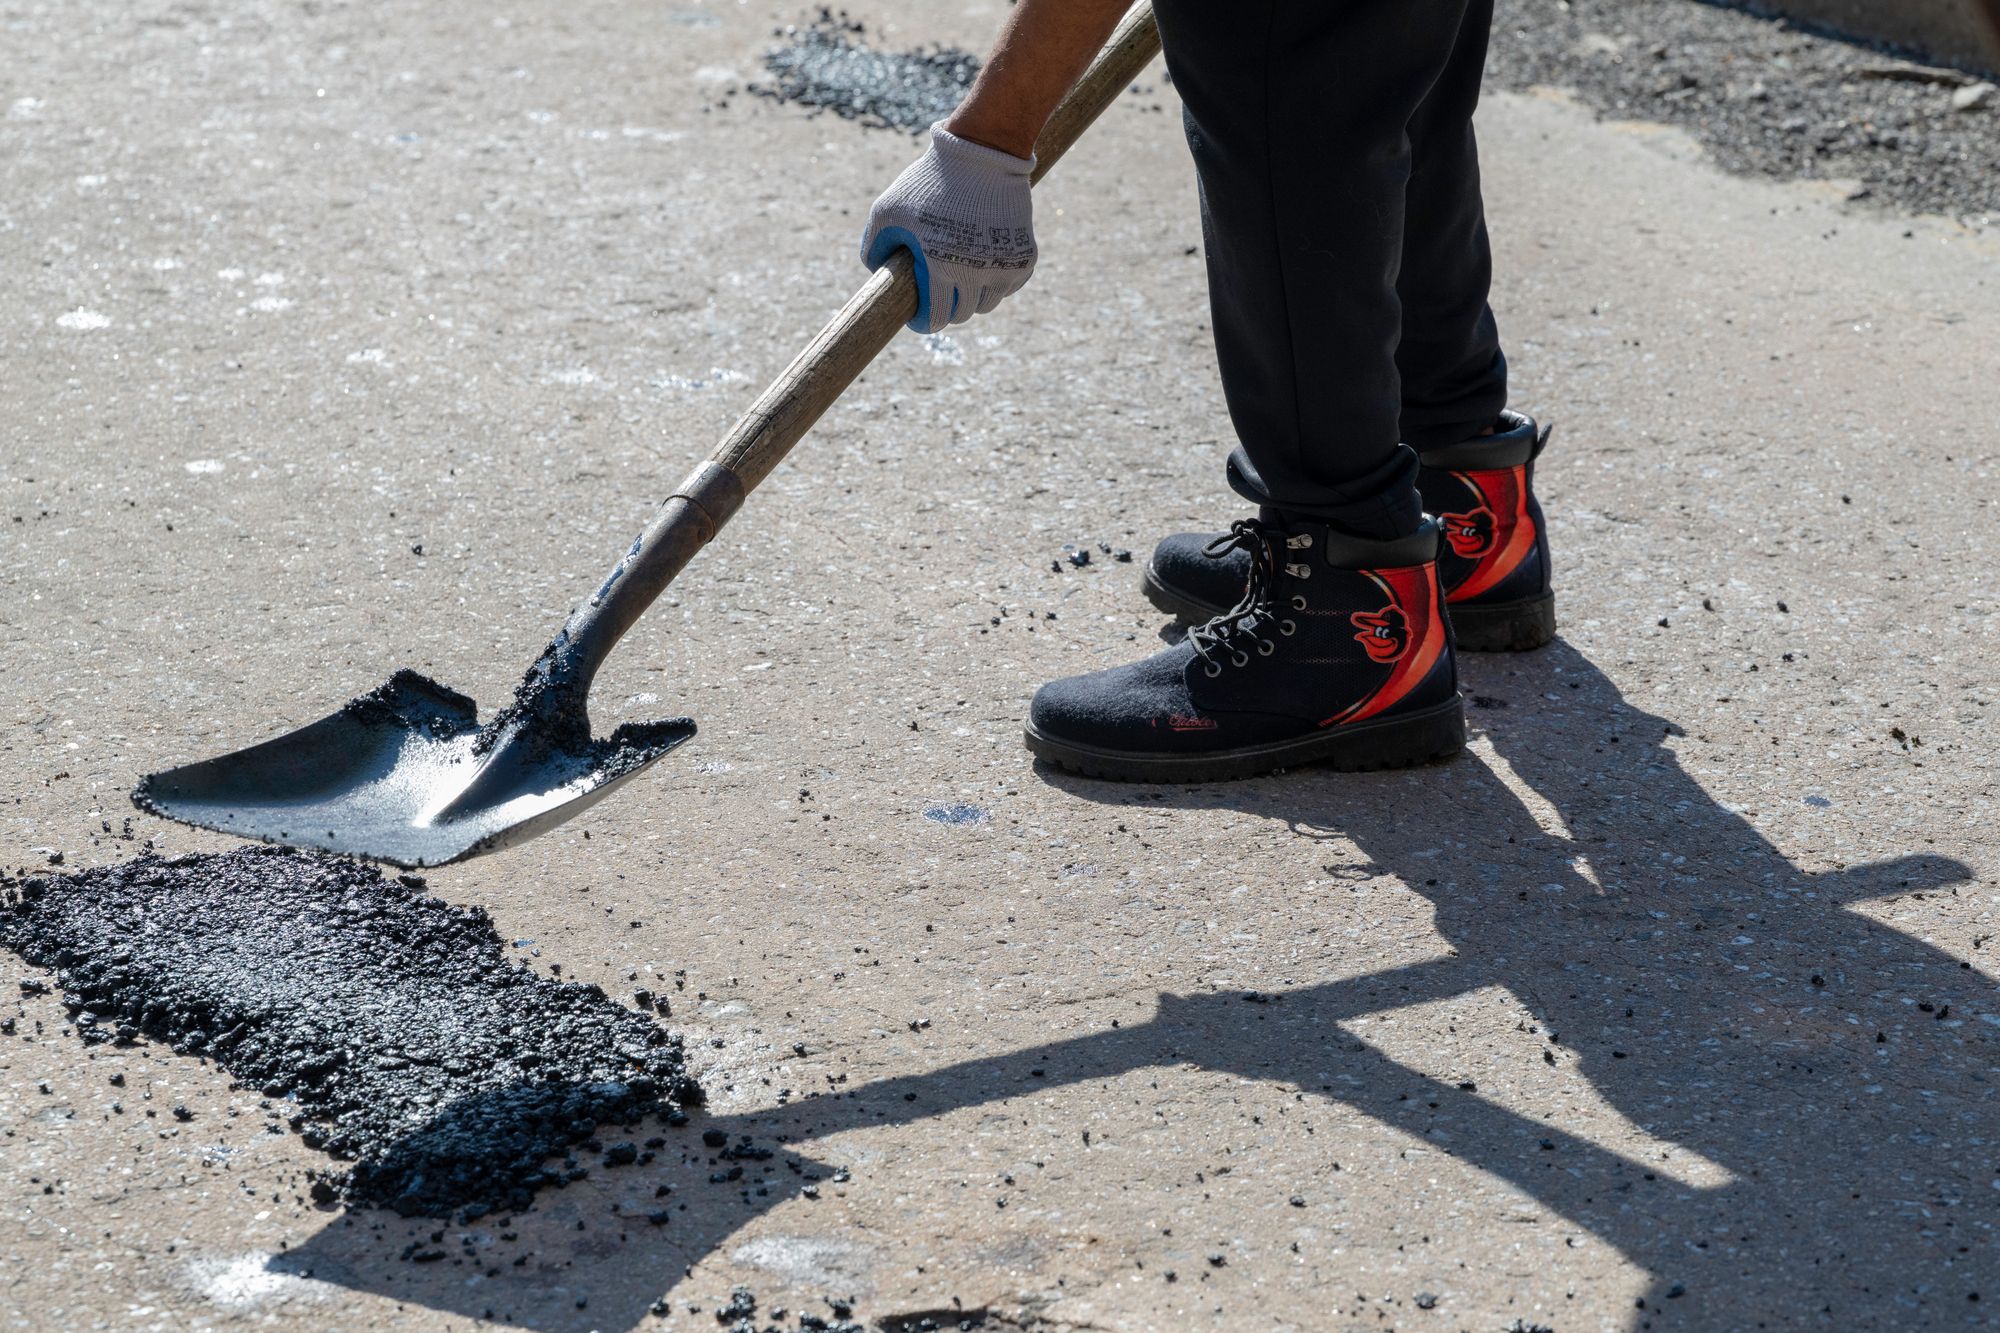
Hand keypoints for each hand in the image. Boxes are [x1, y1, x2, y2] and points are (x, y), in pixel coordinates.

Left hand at [860, 126, 1035, 334]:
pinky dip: (996, 281)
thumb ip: (873, 244)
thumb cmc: (929, 181)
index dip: (923, 321)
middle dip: (947, 308)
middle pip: (962, 314)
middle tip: (938, 291)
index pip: (935, 318)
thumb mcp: (887, 208)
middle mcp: (975, 273)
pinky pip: (1009, 286)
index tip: (918, 315)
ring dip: (973, 296)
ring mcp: (1004, 267)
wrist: (983, 151)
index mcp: (940, 267)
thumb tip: (877, 272)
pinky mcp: (1025, 257)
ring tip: (961, 275)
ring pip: (987, 304)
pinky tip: (984, 263)